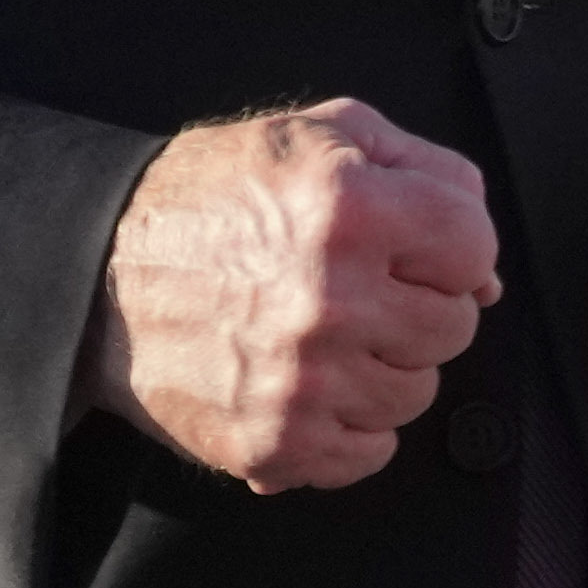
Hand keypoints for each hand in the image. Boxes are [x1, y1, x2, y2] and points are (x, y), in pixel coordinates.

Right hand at [79, 98, 500, 493]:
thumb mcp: (323, 133)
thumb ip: (428, 173)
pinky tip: (314, 384)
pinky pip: (370, 454)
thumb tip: (487, 269)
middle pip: (454, 326)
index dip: (451, 246)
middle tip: (364, 289)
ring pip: (417, 392)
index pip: (474, 248)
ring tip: (329, 334)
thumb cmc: (213, 198)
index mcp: (348, 208)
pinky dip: (352, 426)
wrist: (100, 276)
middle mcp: (330, 299)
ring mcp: (303, 382)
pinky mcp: (274, 444)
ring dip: (387, 365)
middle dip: (420, 304)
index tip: (416, 249)